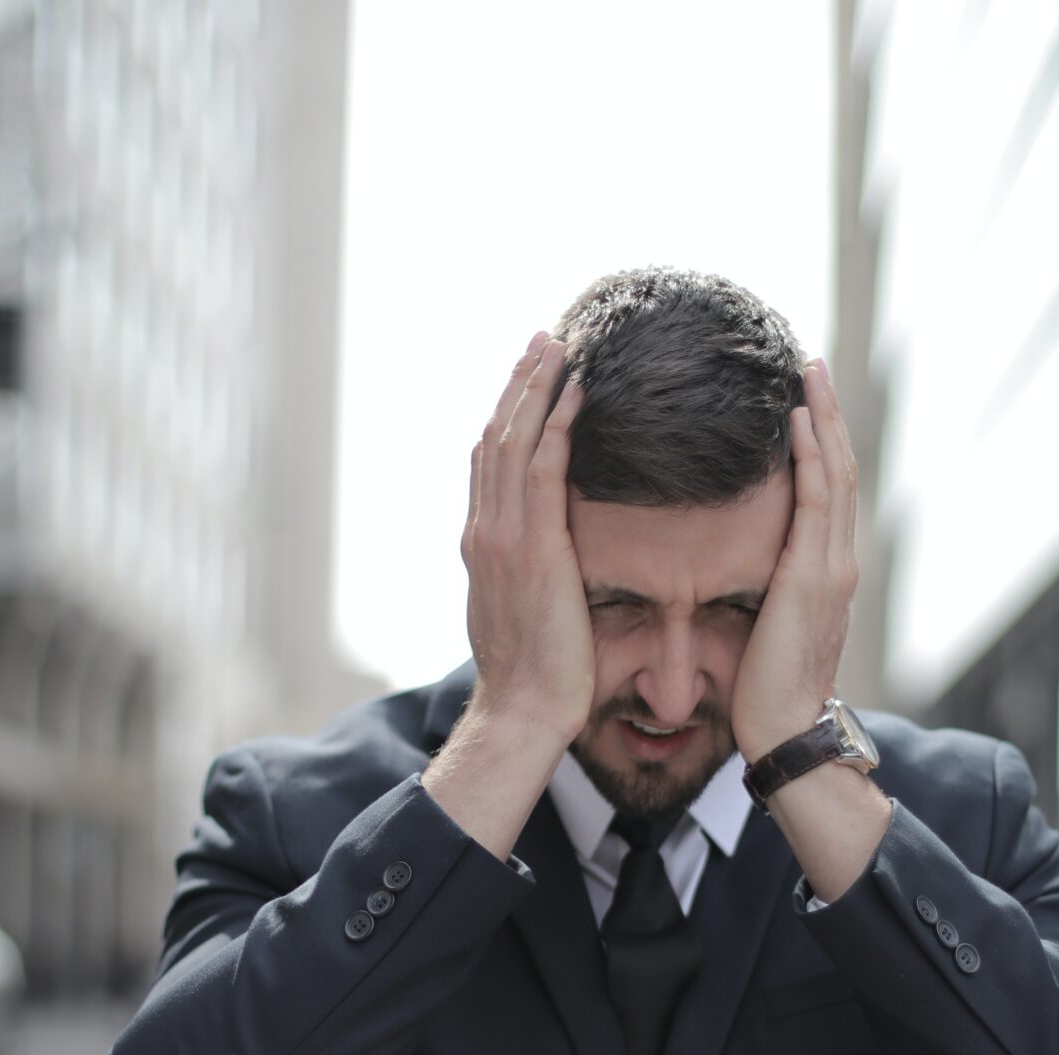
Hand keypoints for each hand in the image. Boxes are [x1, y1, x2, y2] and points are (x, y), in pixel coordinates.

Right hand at [458, 331, 590, 745]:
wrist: (524, 711)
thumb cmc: (537, 675)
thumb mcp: (525, 613)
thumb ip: (531, 577)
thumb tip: (549, 563)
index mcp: (482, 545)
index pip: (491, 462)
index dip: (508, 414)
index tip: (530, 378)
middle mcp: (484, 531)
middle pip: (497, 437)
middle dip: (519, 385)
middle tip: (543, 340)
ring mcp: (503, 538)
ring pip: (515, 441)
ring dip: (537, 388)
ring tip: (559, 346)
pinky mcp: (533, 548)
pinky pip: (543, 469)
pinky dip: (557, 425)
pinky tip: (576, 393)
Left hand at [732, 357, 858, 761]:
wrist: (786, 731)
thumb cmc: (766, 690)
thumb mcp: (763, 626)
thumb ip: (761, 590)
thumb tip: (737, 567)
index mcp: (824, 570)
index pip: (825, 488)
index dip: (819, 439)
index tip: (802, 396)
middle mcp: (838, 560)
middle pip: (838, 467)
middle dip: (827, 413)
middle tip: (812, 362)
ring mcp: (832, 566)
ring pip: (834, 473)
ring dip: (823, 419)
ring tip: (809, 372)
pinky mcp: (814, 577)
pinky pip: (816, 501)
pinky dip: (810, 456)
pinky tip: (797, 420)